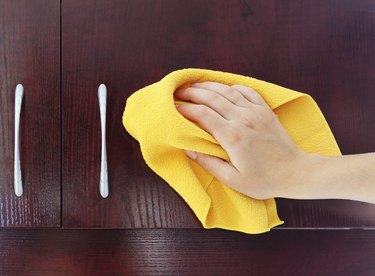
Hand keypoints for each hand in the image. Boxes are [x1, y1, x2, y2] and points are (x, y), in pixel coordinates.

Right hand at [175, 81, 308, 199]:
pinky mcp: (265, 110)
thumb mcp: (233, 179)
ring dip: (209, 86)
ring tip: (194, 85)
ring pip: (227, 91)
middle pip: (211, 98)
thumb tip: (189, 149)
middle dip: (192, 93)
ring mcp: (256, 112)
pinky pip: (247, 91)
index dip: (186, 109)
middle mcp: (243, 119)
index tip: (174, 108)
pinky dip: (233, 86)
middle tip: (179, 92)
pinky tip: (224, 87)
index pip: (202, 114)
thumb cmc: (264, 180)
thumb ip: (209, 164)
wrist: (295, 172)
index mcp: (232, 136)